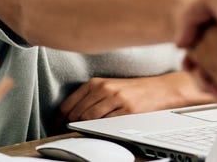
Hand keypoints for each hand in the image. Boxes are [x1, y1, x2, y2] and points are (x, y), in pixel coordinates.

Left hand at [58, 71, 214, 121]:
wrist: (161, 90)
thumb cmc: (134, 90)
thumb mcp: (110, 87)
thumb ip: (91, 97)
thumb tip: (70, 115)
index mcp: (97, 82)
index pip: (69, 104)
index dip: (59, 119)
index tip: (55, 127)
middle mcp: (104, 89)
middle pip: (76, 113)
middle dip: (69, 126)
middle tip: (67, 133)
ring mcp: (116, 100)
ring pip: (88, 119)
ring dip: (82, 129)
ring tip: (82, 133)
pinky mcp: (127, 111)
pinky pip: (105, 124)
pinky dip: (98, 130)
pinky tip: (99, 131)